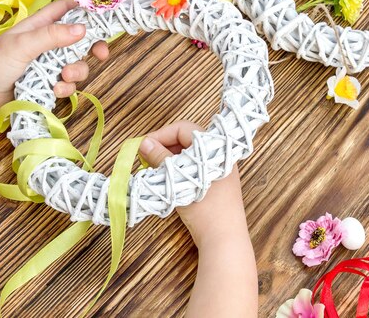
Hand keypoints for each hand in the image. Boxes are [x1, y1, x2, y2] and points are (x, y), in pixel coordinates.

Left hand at [0, 0, 108, 115]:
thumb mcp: (22, 44)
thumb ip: (52, 36)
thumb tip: (83, 29)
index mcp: (40, 25)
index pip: (67, 10)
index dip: (86, 10)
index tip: (104, 17)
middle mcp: (47, 43)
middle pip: (80, 40)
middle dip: (92, 47)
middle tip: (101, 54)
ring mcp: (48, 65)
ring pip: (77, 65)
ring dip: (76, 72)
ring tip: (62, 78)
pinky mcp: (48, 84)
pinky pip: (67, 85)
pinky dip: (65, 88)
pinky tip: (54, 91)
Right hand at [138, 121, 257, 316]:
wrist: (224, 239)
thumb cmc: (205, 208)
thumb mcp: (178, 181)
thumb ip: (161, 159)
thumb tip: (144, 143)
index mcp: (215, 149)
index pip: (184, 129)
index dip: (161, 135)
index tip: (143, 147)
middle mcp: (219, 155)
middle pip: (187, 140)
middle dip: (163, 146)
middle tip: (145, 158)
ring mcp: (218, 169)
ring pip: (189, 154)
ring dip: (169, 159)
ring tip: (153, 169)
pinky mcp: (214, 183)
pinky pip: (193, 167)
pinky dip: (178, 169)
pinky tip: (166, 179)